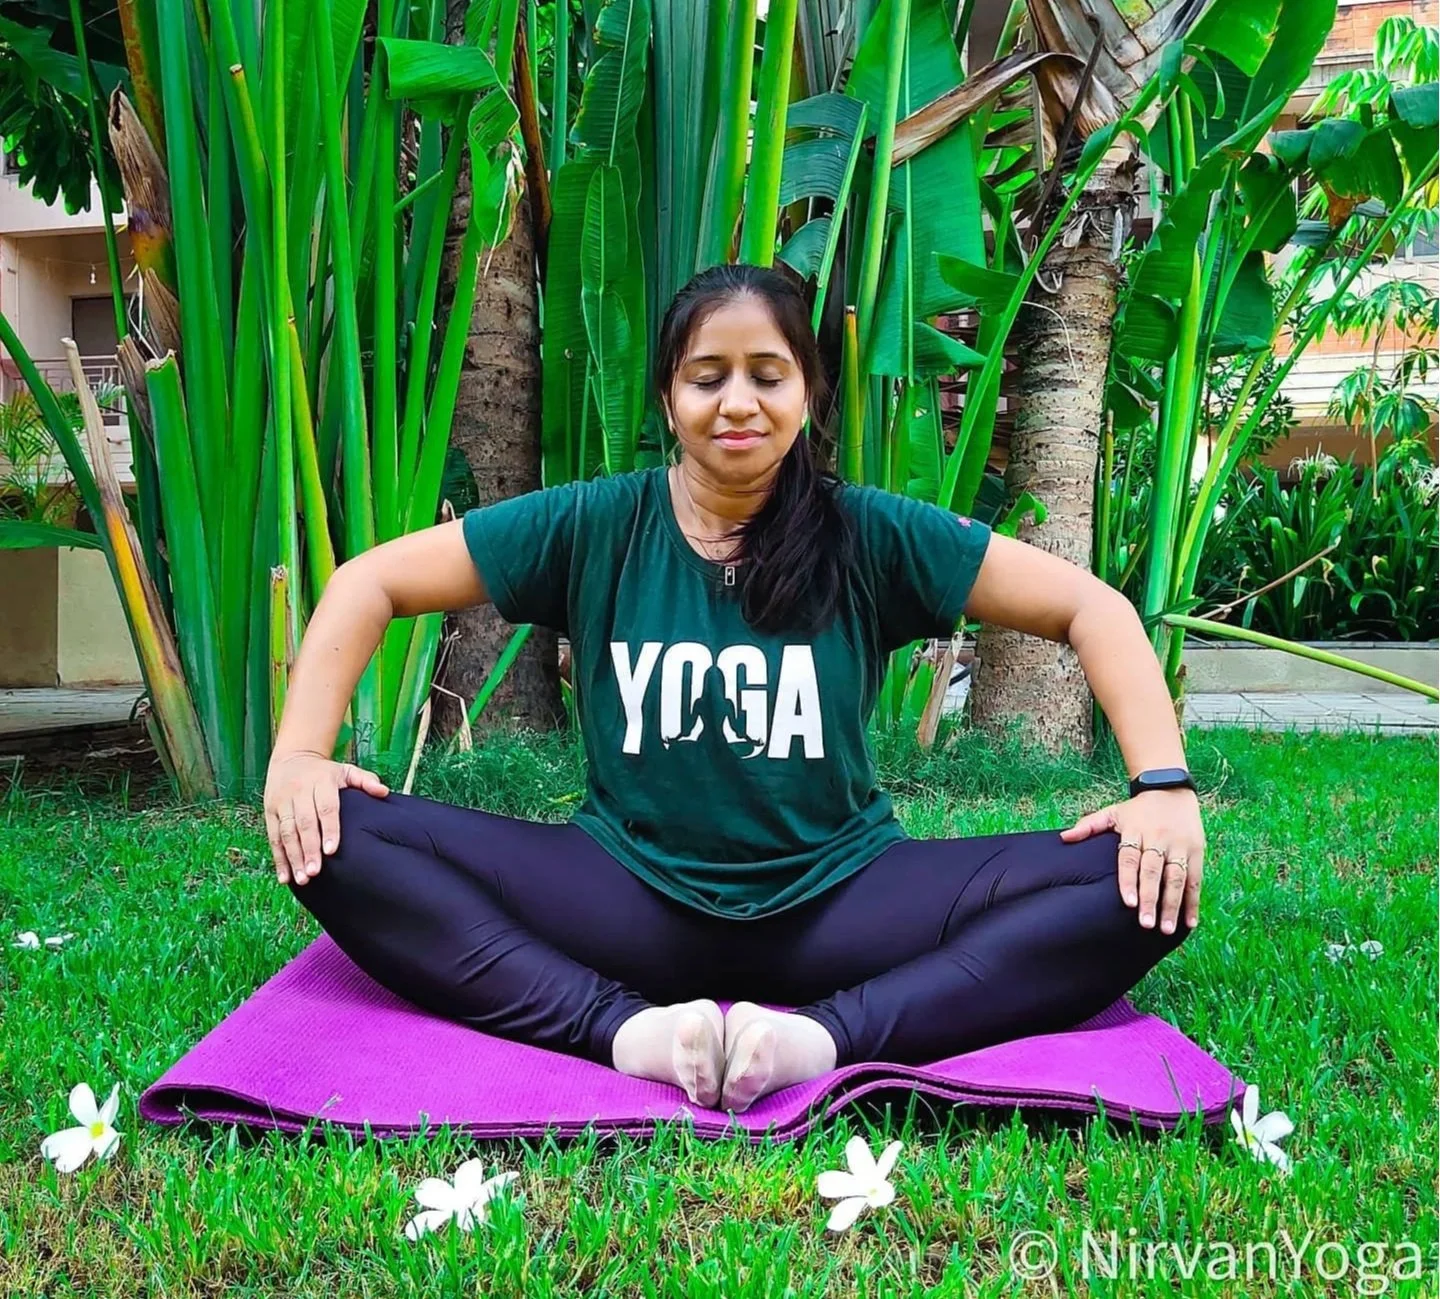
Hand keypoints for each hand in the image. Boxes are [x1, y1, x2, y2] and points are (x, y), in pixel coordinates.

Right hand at [264, 750, 388, 885]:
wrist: (291, 758)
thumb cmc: (324, 772)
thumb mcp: (345, 770)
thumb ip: (365, 780)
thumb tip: (384, 792)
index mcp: (321, 782)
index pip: (326, 808)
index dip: (329, 829)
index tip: (332, 850)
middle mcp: (299, 792)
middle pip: (304, 824)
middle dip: (309, 849)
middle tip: (315, 872)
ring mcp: (282, 803)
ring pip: (286, 832)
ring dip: (293, 857)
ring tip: (302, 878)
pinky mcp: (270, 812)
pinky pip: (273, 837)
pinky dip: (278, 858)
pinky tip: (285, 877)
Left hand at [1058, 788, 1203, 933]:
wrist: (1171, 790)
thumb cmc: (1137, 809)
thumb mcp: (1113, 812)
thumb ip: (1089, 826)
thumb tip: (1064, 838)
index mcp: (1136, 831)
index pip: (1130, 858)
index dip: (1129, 880)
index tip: (1128, 902)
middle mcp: (1159, 840)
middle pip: (1154, 872)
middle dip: (1151, 899)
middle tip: (1146, 924)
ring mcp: (1180, 846)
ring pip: (1177, 879)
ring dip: (1173, 905)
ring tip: (1167, 929)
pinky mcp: (1196, 852)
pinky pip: (1195, 880)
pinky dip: (1193, 902)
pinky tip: (1190, 922)